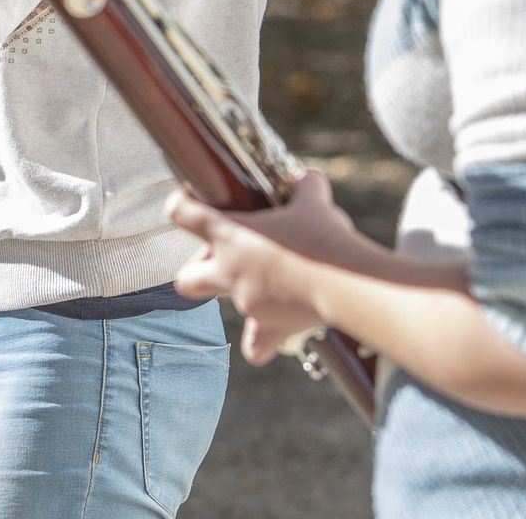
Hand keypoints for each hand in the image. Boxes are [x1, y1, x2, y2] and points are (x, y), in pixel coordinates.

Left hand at [166, 169, 363, 365]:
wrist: (344, 284)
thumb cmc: (323, 237)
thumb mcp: (314, 202)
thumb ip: (306, 187)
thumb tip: (308, 178)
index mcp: (229, 233)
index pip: (182, 213)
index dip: (181, 204)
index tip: (190, 199)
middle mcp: (228, 269)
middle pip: (187, 278)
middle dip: (196, 270)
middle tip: (220, 258)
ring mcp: (244, 300)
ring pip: (223, 304)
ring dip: (237, 292)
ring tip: (266, 282)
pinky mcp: (267, 327)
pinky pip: (254, 346)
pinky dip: (258, 341)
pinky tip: (267, 336)